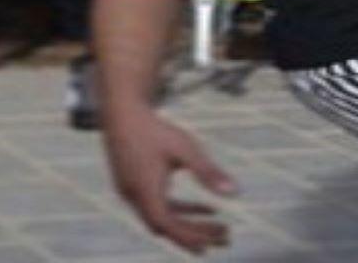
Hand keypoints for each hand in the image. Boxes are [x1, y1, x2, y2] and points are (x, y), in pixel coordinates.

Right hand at [102, 110, 236, 254]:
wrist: (122, 114)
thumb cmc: (155, 130)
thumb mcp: (185, 149)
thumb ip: (208, 172)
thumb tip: (235, 192)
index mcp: (144, 192)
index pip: (167, 225)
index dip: (190, 236)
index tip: (214, 242)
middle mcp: (135, 198)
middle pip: (166, 228)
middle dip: (195, 235)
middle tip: (226, 239)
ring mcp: (133, 194)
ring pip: (163, 220)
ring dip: (191, 225)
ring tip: (219, 228)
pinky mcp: (135, 187)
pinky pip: (160, 207)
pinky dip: (183, 211)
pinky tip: (207, 208)